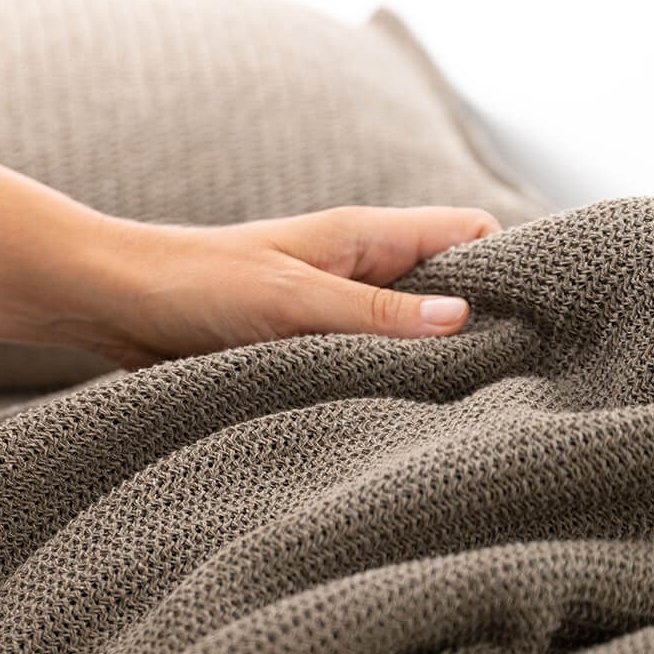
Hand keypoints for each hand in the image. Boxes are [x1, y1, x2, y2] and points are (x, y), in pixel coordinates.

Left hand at [71, 206, 500, 368]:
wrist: (114, 302)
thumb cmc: (195, 283)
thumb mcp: (292, 300)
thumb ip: (375, 315)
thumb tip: (464, 321)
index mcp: (367, 235)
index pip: (472, 233)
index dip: (511, 267)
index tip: (539, 319)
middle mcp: (361, 269)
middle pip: (450, 288)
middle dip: (479, 326)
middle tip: (511, 381)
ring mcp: (335, 309)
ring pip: (409, 333)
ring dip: (427, 365)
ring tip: (460, 410)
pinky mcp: (305, 346)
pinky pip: (365, 362)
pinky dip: (383, 385)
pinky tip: (396, 420)